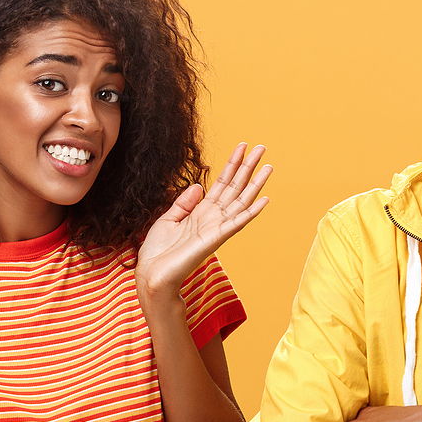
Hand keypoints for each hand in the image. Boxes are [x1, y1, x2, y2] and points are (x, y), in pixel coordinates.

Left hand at [136, 142, 270, 297]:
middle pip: (235, 187)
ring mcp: (217, 228)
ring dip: (256, 184)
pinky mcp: (216, 238)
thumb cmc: (158, 252)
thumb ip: (184, 203)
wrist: (152, 274)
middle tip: (262, 148)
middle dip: (248, 167)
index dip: (232, 164)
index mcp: (201, 212)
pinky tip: (265, 199)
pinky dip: (252, 211)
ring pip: (241, 201)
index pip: (222, 183)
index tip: (242, 147)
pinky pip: (238, 222)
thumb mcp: (168, 219)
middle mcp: (213, 218)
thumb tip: (198, 186)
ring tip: (269, 166)